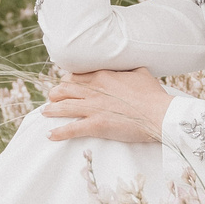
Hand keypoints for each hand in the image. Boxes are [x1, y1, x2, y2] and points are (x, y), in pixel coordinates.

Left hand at [39, 68, 170, 144]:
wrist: (160, 113)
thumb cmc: (154, 95)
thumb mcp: (140, 73)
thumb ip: (128, 70)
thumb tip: (128, 68)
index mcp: (103, 76)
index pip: (76, 76)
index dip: (67, 81)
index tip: (64, 86)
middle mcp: (94, 89)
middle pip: (65, 89)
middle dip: (55, 94)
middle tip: (51, 99)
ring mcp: (94, 107)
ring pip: (64, 106)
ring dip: (51, 110)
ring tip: (45, 113)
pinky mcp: (96, 124)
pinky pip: (72, 128)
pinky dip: (59, 132)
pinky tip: (50, 135)